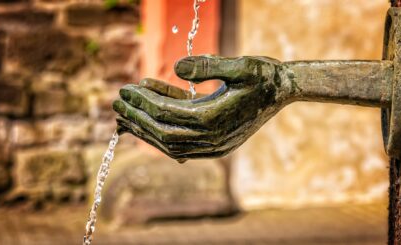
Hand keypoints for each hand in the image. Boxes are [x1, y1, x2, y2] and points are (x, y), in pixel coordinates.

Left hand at [113, 55, 288, 161]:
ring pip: (170, 142)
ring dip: (146, 128)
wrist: (284, 91)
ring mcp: (214, 145)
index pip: (167, 114)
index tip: (124, 89)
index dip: (143, 101)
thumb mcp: (241, 65)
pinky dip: (164, 128)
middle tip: (116, 104)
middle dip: (137, 118)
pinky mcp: (215, 143)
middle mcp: (212, 139)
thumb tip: (175, 67)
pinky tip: (153, 111)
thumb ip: (209, 66)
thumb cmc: (264, 76)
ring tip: (125, 115)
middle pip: (163, 133)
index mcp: (215, 120)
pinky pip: (183, 141)